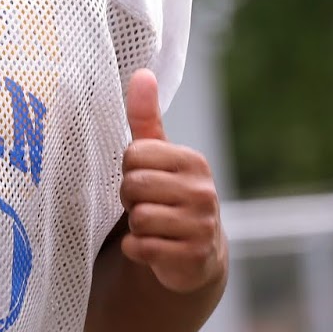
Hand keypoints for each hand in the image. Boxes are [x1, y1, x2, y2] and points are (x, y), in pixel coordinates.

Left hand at [119, 69, 226, 293]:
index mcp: (193, 162)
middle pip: (133, 185)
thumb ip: (146, 118)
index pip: (134, 154)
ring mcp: (201, 226)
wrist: (196, 255)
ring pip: (138, 218)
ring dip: (134, 225)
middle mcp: (203, 192)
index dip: (128, 171)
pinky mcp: (192, 257)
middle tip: (145, 205)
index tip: (144, 181)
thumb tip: (142, 73)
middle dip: (129, 198)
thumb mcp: (160, 158)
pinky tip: (152, 248)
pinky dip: (136, 249)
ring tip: (152, 226)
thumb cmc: (169, 196)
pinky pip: (141, 247)